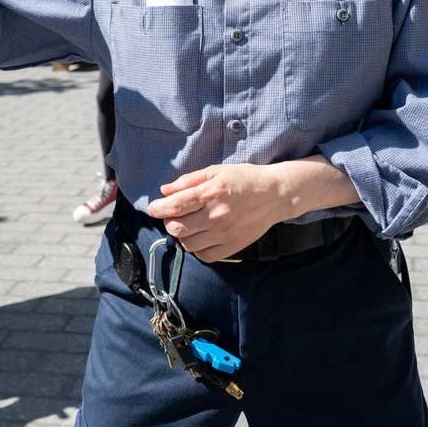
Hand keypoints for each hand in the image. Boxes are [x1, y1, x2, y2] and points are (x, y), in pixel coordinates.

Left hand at [147, 164, 290, 262]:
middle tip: (171, 215)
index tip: (152, 208)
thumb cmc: (244, 179)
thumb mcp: (216, 171)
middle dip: (168, 221)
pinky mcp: (232, 247)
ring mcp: (224, 234)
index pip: (175, 206)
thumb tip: (165, 190)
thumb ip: (189, 180)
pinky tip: (200, 237)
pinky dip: (197, 248)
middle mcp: (215, 216)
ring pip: (188, 244)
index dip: (158, 208)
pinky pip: (205, 255)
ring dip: (181, 235)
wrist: (275, 195)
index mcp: (210, 193)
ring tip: (186, 225)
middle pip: (177, 227)